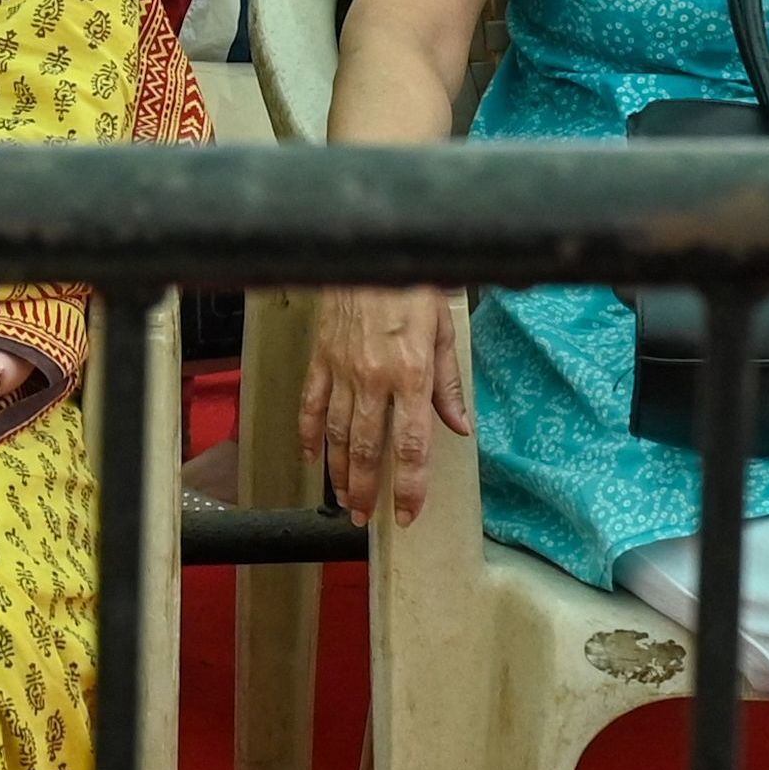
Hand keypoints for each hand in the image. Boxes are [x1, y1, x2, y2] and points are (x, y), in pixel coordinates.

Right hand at [301, 285, 469, 518]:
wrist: (372, 252)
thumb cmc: (413, 285)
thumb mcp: (445, 331)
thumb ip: (449, 384)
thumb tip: (460, 426)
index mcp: (411, 374)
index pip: (411, 446)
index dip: (409, 486)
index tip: (407, 512)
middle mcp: (374, 378)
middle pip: (368, 449)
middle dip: (367, 490)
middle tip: (366, 516)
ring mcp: (342, 370)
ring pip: (337, 434)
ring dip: (340, 472)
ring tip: (345, 498)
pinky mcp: (321, 358)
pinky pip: (311, 403)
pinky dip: (308, 434)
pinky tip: (311, 456)